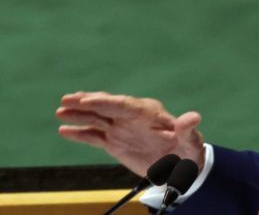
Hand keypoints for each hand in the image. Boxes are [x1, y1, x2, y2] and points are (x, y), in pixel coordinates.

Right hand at [56, 91, 204, 175]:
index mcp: (148, 112)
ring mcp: (121, 128)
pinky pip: (94, 136)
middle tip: (67, 99)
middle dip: (88, 102)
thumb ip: (186, 129)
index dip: (106, 101)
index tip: (88, 99)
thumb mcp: (189, 140)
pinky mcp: (115, 142)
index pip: (124, 104)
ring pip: (97, 118)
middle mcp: (132, 117)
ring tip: (60, 110)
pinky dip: (80, 133)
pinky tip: (64, 130)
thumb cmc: (187, 149)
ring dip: (79, 114)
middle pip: (107, 107)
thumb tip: (193, 117)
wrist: (181, 164)